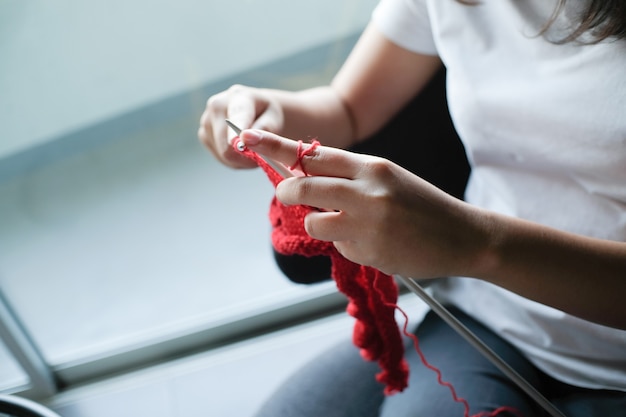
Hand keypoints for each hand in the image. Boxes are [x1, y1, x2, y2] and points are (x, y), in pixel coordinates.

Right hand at [197, 84, 284, 168]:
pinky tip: (240, 149)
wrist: (257, 110)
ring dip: (240, 158)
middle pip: (226, 144)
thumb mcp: (274, 119)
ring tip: (251, 147)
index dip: (236, 133)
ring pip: (223, 154)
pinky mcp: (203, 134)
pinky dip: (233, 159)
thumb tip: (246, 139)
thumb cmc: (268, 114)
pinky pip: (219, 157)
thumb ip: (264, 129)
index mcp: (239, 96)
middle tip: (261, 155)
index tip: (238, 144)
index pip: (237, 117)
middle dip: (245, 156)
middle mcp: (217, 105)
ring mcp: (206, 120)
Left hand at [240, 129, 489, 278]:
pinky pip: (339, 246)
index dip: (277, 147)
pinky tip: (376, 244)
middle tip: (286, 193)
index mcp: (372, 166)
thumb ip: (349, 176)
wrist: (463, 236)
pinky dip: (348, 245)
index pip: (313, 153)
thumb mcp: (388, 178)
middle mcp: (367, 191)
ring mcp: (368, 223)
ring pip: (313, 221)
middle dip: (286, 191)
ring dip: (320, 224)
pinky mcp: (370, 252)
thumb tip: (305, 177)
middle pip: (302, 185)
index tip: (247, 138)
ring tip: (349, 226)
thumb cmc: (421, 205)